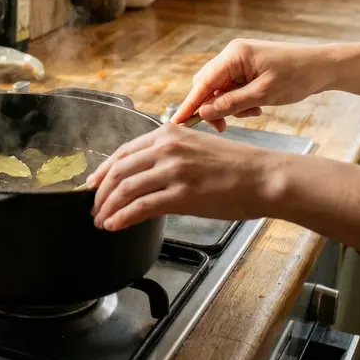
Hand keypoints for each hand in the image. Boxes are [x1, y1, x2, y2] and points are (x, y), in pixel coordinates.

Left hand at [86, 124, 283, 230]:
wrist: (265, 178)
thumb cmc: (237, 166)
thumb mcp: (196, 147)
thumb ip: (169, 153)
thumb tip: (144, 173)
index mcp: (169, 134)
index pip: (123, 152)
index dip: (103, 171)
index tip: (94, 184)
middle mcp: (167, 148)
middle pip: (118, 171)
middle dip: (100, 193)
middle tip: (94, 207)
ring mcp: (174, 171)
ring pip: (125, 189)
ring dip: (107, 208)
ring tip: (102, 220)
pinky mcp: (182, 195)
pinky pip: (140, 207)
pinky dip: (122, 217)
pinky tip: (114, 225)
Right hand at [172, 39, 337, 131]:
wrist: (324, 68)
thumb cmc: (298, 76)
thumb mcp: (264, 94)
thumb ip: (232, 103)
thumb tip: (204, 113)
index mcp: (234, 55)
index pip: (203, 82)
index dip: (190, 104)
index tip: (178, 122)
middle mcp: (233, 55)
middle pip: (208, 85)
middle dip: (213, 107)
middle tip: (224, 126)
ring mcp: (240, 61)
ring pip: (220, 89)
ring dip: (230, 105)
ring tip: (254, 111)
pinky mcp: (248, 69)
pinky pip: (233, 88)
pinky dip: (240, 101)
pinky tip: (257, 106)